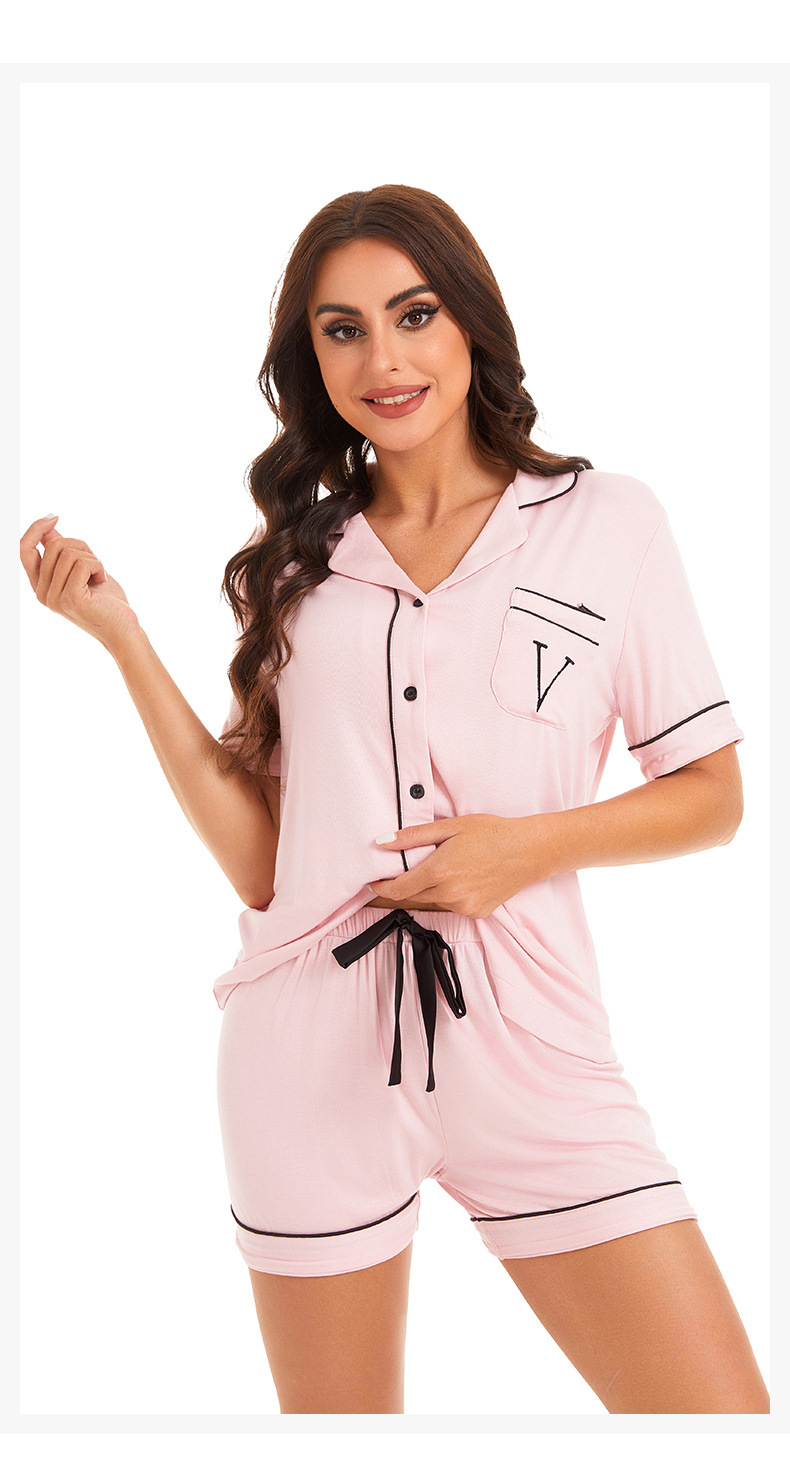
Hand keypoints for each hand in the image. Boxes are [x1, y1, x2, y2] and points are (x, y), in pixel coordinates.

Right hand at [20, 515, 139, 652]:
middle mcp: (42, 594)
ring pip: (68, 553)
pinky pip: (81, 564)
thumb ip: (63, 552)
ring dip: (92, 558)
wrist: (123, 629)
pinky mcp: (70, 598)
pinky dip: (97, 566)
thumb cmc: (107, 602)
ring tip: (98, 576)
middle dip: (81, 546)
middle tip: (95, 564)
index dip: (35, 529)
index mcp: (41, 586)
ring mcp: (54, 598)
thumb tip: (47, 527)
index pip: (24, 550)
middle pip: (54, 545)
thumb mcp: (82, 570)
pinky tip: (102, 580)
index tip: (53, 518)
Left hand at [367, 813, 547, 918]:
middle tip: (406, 869)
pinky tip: (465, 878)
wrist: (529, 851)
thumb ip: (414, 836)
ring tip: (447, 866)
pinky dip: (450, 894)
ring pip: (433, 900)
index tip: (373, 883)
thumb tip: (382, 842)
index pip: (398, 888)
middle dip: (404, 885)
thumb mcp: (452, 827)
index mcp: (439, 872)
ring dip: (430, 888)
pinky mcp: (476, 913)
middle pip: (412, 896)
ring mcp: (464, 907)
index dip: (382, 887)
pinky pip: (452, 906)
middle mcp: (449, 894)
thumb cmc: (492, 833)